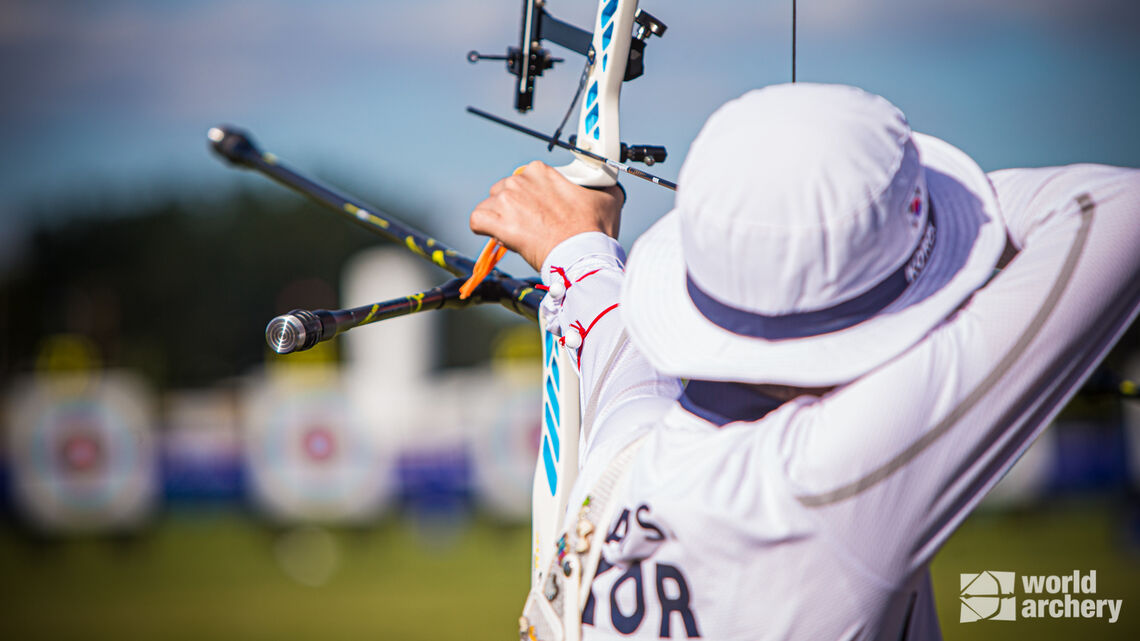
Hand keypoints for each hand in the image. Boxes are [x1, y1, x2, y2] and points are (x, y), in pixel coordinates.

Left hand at [469, 161, 624, 270]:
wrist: (582, 254)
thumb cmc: (593, 229)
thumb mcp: (608, 198)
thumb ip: (602, 186)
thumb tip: (607, 185)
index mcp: (541, 171)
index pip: (527, 180)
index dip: (533, 198)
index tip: (543, 212)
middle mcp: (520, 180)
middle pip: (506, 191)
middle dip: (515, 208)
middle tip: (532, 226)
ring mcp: (506, 200)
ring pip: (491, 206)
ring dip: (500, 219)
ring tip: (519, 235)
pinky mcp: (495, 221)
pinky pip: (477, 220)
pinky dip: (485, 229)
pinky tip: (499, 237)